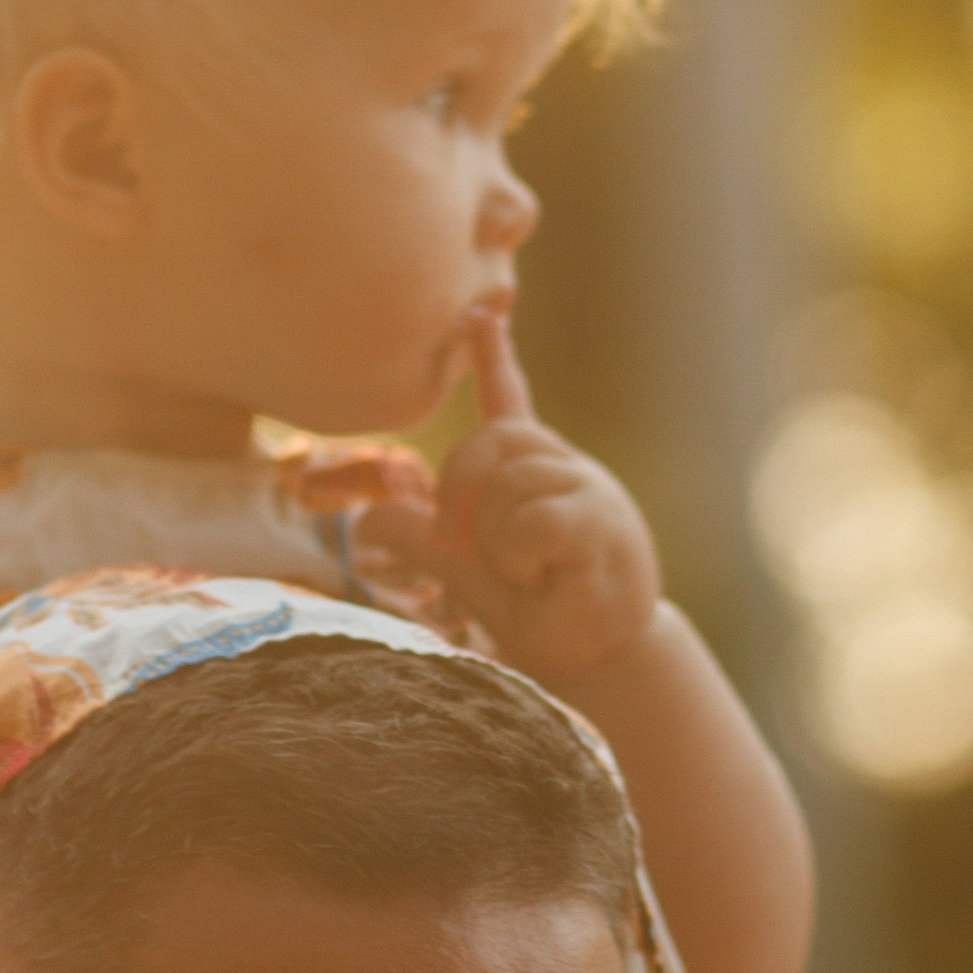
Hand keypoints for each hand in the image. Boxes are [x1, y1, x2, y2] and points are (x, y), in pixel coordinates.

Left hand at [357, 317, 662, 687]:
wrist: (606, 660)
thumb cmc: (541, 615)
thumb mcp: (469, 576)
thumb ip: (424, 540)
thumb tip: (366, 520)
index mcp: (533, 475)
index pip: (510, 403)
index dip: (493, 357)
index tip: (481, 312)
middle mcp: (563, 469)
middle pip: (492, 439)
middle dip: (457, 488)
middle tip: (457, 542)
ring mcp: (589, 489)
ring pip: (510, 483)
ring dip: (496, 540)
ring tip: (525, 573)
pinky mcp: (603, 520)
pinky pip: (536, 520)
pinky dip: (521, 555)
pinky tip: (543, 575)